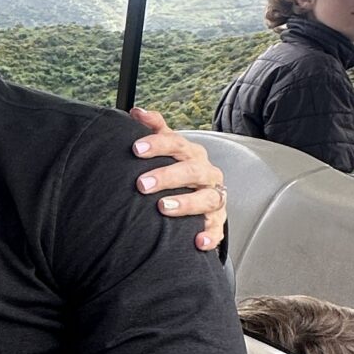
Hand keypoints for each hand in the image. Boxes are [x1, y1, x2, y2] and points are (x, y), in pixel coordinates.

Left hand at [131, 108, 226, 253]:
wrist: (201, 194)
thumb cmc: (179, 168)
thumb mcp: (169, 148)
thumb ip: (155, 128)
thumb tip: (136, 112)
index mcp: (192, 154)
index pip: (177, 144)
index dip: (157, 145)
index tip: (136, 148)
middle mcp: (207, 173)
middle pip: (192, 171)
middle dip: (167, 176)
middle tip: (142, 184)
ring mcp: (214, 197)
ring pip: (206, 199)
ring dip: (185, 204)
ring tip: (163, 208)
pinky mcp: (217, 220)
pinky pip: (217, 229)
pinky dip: (209, 235)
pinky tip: (197, 241)